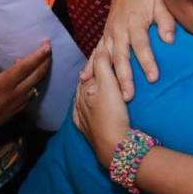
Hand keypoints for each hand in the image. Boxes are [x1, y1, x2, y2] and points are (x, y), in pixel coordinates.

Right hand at [0, 42, 51, 143]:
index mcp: (2, 85)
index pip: (23, 68)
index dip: (36, 56)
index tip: (47, 45)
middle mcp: (14, 93)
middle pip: (36, 75)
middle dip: (45, 60)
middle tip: (49, 47)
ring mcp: (17, 103)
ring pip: (35, 84)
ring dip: (41, 71)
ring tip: (43, 59)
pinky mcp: (17, 109)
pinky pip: (31, 94)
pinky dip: (34, 82)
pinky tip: (30, 77)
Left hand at [74, 41, 130, 167]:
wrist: (114, 145)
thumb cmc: (112, 113)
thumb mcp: (108, 84)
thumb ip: (102, 65)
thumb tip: (100, 48)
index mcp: (82, 89)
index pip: (89, 70)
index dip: (98, 60)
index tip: (108, 52)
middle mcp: (78, 102)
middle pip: (85, 84)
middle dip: (93, 75)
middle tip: (106, 66)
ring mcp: (80, 117)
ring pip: (83, 98)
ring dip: (90, 89)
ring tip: (100, 84)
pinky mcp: (86, 129)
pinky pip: (82, 113)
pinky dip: (85, 105)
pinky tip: (88, 105)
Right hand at [79, 0, 174, 100]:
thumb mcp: (161, 3)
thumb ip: (166, 22)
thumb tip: (169, 40)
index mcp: (134, 22)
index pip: (141, 45)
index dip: (147, 62)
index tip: (153, 78)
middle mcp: (119, 29)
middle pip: (121, 56)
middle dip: (124, 77)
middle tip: (128, 96)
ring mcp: (109, 32)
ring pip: (107, 57)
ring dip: (108, 76)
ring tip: (109, 94)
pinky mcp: (105, 33)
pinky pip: (96, 51)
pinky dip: (89, 65)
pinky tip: (84, 79)